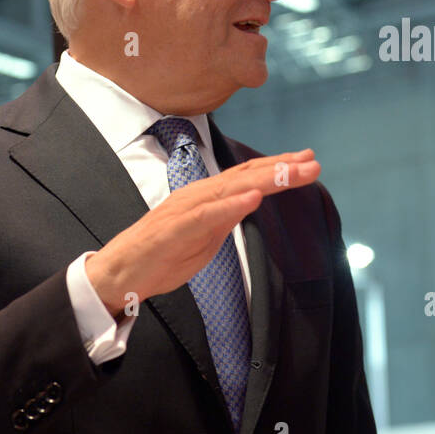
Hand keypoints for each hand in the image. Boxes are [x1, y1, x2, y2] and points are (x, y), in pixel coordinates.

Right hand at [85, 149, 320, 314]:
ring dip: (264, 179)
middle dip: (281, 168)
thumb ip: (228, 217)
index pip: (248, 176)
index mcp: (208, 196)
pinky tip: (253, 198)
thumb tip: (252, 202)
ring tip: (292, 173)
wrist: (121, 273)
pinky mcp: (174, 229)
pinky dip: (230, 206)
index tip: (308, 160)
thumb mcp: (207, 235)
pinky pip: (206, 215)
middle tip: (313, 162)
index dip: (278, 166)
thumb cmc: (164, 253)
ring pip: (230, 188)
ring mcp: (186, 209)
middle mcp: (199, 195)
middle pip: (246, 176)